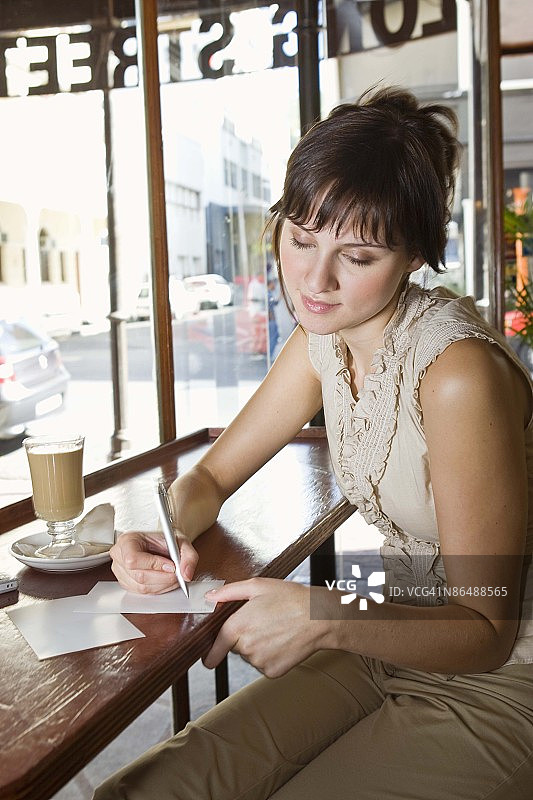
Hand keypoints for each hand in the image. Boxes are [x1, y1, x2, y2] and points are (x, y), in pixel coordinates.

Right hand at [110, 531, 197, 593]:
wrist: (160, 543)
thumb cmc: (165, 540)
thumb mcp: (180, 541)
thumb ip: (188, 556)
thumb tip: (186, 573)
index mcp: (127, 541)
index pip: (133, 559)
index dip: (154, 565)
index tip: (171, 565)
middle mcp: (120, 557)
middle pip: (139, 576)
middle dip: (163, 578)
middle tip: (177, 572)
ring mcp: (121, 573)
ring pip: (142, 588)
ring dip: (163, 585)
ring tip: (173, 575)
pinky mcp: (127, 584)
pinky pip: (143, 593)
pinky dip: (159, 589)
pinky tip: (165, 580)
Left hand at [202, 578, 328, 677]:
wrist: (318, 618)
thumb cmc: (290, 598)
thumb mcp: (258, 586)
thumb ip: (228, 592)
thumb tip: (208, 597)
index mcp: (238, 625)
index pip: (215, 647)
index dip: (210, 654)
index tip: (208, 659)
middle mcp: (246, 647)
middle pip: (236, 647)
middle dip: (244, 637)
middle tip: (263, 622)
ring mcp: (260, 661)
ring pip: (251, 656)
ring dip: (258, 646)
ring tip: (276, 629)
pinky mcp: (272, 671)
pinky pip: (264, 664)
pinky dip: (270, 656)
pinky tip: (282, 641)